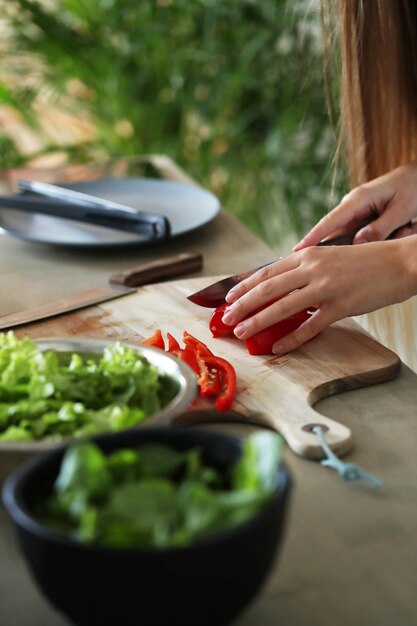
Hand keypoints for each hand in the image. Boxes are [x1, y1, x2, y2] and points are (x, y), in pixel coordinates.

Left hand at [223, 237, 416, 354]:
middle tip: (226, 319)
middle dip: (242, 305)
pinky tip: (278, 347)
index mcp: (308, 255)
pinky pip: (310, 326)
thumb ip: (306, 267)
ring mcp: (326, 288)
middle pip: (267, 289)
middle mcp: (312, 269)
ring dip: (258, 321)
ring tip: (241, 332)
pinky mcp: (341, 306)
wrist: (400, 262)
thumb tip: (283, 280)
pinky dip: (292, 338)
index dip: (244, 286)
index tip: (228, 298)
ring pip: (282, 307)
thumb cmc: (366, 261)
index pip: (266, 272)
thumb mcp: (331, 256)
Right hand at [294, 163, 416, 249]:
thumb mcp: (401, 209)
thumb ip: (380, 228)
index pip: (329, 222)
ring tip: (404, 227)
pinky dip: (381, 238)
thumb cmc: (412, 188)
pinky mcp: (363, 220)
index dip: (312, 237)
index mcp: (358, 199)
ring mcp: (357, 213)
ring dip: (377, 240)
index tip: (296, 250)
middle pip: (339, 235)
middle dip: (354, 246)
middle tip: (377, 243)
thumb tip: (356, 245)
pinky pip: (364, 237)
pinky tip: (402, 228)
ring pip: (355, 239)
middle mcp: (352, 206)